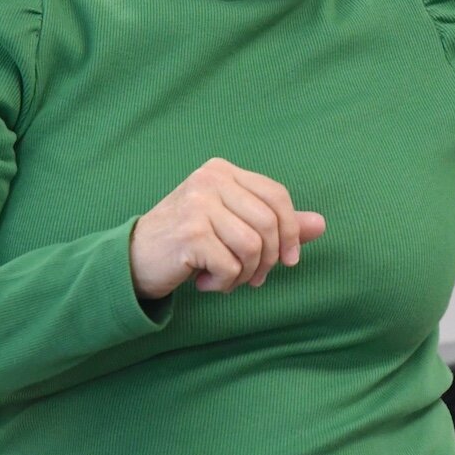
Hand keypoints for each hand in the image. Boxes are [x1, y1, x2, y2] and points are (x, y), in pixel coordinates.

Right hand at [129, 158, 325, 299]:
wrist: (132, 260)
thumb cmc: (187, 242)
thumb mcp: (232, 226)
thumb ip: (276, 224)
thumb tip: (321, 225)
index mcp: (222, 171)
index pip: (277, 196)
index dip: (291, 231)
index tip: (287, 261)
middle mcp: (210, 179)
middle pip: (270, 222)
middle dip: (267, 260)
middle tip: (251, 278)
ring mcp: (198, 203)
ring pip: (253, 247)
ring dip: (245, 275)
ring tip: (224, 279)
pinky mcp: (190, 232)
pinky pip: (231, 266)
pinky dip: (224, 283)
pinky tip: (204, 283)